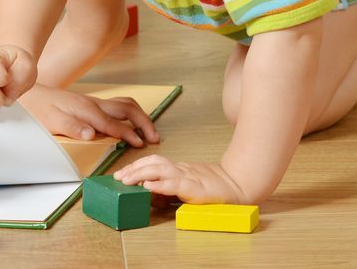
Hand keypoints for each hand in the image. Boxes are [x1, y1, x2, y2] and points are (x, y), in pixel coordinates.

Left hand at [21, 85, 159, 147]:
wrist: (30, 94)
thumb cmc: (39, 110)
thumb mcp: (51, 121)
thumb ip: (73, 127)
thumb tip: (92, 135)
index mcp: (86, 110)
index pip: (113, 124)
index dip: (128, 134)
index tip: (141, 144)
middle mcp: (94, 103)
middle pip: (127, 108)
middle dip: (143, 122)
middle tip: (154, 137)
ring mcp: (93, 102)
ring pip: (124, 104)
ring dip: (139, 116)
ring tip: (148, 130)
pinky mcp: (91, 103)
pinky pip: (117, 105)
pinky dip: (130, 113)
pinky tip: (131, 123)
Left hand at [113, 155, 246, 203]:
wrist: (239, 187)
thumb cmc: (215, 190)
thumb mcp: (187, 189)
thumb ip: (170, 190)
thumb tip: (149, 194)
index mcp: (179, 169)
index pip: (153, 162)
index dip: (136, 166)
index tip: (121, 173)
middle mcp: (181, 169)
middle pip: (153, 163)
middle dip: (133, 169)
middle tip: (118, 177)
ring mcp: (188, 177)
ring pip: (160, 170)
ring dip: (140, 174)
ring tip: (126, 180)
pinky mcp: (195, 188)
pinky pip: (174, 184)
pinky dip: (160, 184)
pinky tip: (148, 187)